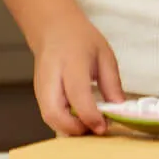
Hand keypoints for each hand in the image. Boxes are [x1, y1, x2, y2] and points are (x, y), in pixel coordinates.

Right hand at [34, 11, 122, 136]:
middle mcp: (51, 77)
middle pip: (54, 113)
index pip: (77, 95)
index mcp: (71, 63)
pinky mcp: (39, 94)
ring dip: (70, 129)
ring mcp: (41, 87)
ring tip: (91, 125)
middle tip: (96, 129)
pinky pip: (50, 115)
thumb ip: (112, 84)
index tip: (104, 126)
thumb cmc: (80, 40)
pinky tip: (81, 120)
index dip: (90, 116)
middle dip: (75, 129)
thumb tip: (119, 109)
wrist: (53, 29)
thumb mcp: (105, 56)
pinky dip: (64, 124)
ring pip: (49, 118)